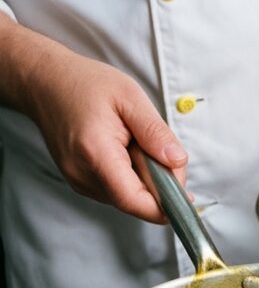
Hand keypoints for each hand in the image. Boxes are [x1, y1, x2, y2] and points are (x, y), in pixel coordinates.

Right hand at [25, 44, 187, 222]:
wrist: (45, 82)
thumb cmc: (86, 84)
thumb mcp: (130, 97)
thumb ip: (155, 132)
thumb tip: (178, 162)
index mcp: (95, 153)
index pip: (133, 200)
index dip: (164, 205)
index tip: (185, 197)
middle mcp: (82, 174)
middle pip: (135, 200)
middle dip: (158, 183)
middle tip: (158, 148)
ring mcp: (78, 180)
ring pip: (128, 197)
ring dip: (144, 178)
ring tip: (134, 143)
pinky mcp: (79, 181)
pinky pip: (117, 190)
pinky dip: (131, 176)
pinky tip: (124, 150)